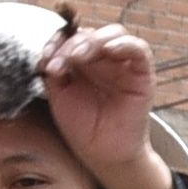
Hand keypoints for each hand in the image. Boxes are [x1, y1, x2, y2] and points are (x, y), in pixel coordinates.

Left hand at [37, 23, 175, 188]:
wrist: (102, 154)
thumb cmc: (82, 127)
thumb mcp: (59, 95)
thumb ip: (55, 71)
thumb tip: (50, 52)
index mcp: (84, 62)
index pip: (72, 37)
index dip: (58, 41)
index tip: (45, 57)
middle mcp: (104, 60)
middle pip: (91, 34)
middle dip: (71, 44)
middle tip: (59, 63)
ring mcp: (123, 65)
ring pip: (114, 34)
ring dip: (93, 41)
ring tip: (78, 57)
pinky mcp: (142, 73)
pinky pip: (138, 48)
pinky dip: (123, 44)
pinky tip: (108, 50)